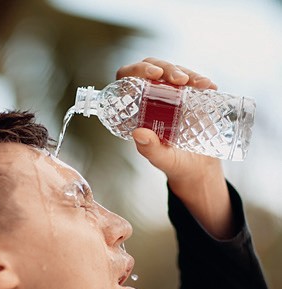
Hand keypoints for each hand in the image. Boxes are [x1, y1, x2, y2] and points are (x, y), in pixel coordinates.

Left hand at [116, 58, 234, 238]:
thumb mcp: (162, 159)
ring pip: (174, 72)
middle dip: (166, 68)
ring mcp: (173, 95)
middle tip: (179, 79)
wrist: (198, 169)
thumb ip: (150, 149)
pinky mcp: (192, 96)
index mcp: (138, 110)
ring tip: (200, 84)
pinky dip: (202, 81)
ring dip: (186, 72)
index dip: (135, 71)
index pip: (128, 80)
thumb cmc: (174, 164)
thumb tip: (138, 133)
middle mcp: (153, 98)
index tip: (151, 75)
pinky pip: (195, 81)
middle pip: (153, 69)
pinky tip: (210, 87)